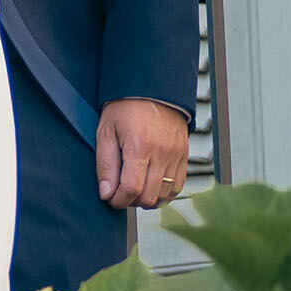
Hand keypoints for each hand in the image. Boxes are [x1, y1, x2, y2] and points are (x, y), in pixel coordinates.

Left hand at [97, 96, 190, 214]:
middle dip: (131, 201)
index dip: (118, 200)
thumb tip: (106, 193)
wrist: (153, 88)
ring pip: (164, 195)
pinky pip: (178, 187)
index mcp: (139, 145)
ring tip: (135, 188)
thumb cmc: (126, 107)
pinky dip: (163, 193)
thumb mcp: (106, 131)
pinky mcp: (184, 156)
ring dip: (147, 199)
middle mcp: (162, 152)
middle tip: (121, 193)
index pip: (131, 189)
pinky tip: (151, 186)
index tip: (110, 198)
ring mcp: (176, 155)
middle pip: (148, 196)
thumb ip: (105, 164)